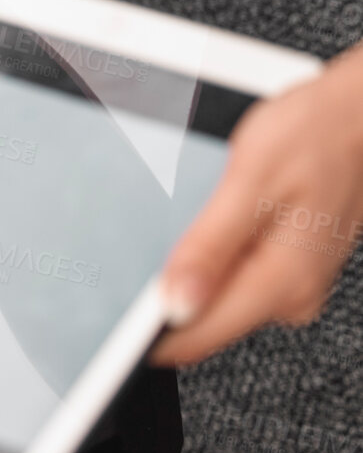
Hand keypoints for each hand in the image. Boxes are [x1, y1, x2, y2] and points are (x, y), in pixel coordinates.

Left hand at [153, 46, 362, 365]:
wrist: (360, 116)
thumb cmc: (315, 135)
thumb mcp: (250, 180)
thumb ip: (211, 247)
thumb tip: (176, 303)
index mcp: (282, 282)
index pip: (199, 336)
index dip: (151, 333)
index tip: (115, 320)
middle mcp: (293, 296)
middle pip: (207, 319)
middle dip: (170, 293)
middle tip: (146, 242)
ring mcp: (295, 284)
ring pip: (221, 297)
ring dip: (195, 269)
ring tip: (195, 215)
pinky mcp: (292, 266)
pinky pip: (239, 275)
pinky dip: (217, 254)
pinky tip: (219, 217)